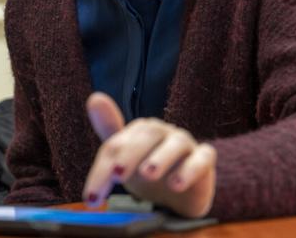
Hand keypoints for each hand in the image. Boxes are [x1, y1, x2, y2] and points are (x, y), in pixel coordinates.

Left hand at [83, 92, 216, 217]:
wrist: (180, 194)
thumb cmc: (146, 172)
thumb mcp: (123, 160)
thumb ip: (108, 135)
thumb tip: (94, 98)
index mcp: (138, 130)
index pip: (116, 144)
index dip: (102, 169)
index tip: (90, 197)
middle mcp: (162, 132)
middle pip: (145, 136)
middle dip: (129, 155)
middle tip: (117, 175)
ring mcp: (184, 143)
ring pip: (175, 144)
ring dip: (160, 158)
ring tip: (148, 174)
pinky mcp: (204, 158)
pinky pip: (201, 158)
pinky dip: (190, 170)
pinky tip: (177, 184)